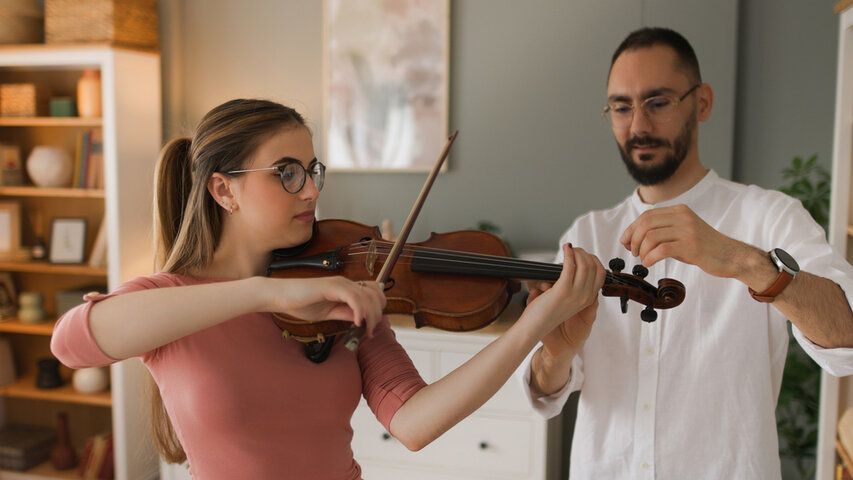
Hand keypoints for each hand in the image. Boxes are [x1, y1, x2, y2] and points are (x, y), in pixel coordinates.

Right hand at [262, 277, 386, 336]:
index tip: (370, 328)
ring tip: (364, 330)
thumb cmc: (302, 304)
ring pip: (367, 297)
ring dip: (370, 316)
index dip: (378, 309)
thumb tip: (361, 320)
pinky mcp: (331, 286)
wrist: (281, 296)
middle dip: (376, 315)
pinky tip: (356, 323)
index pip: (374, 293)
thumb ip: (345, 314)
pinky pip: (353, 297)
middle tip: (368, 332)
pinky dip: (359, 310)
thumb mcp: (329, 313)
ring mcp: (340, 283)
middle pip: (375, 295)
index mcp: (347, 288)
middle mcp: (346, 283)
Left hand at [522, 244, 604, 340]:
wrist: (535, 327)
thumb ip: (572, 287)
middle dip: (584, 253)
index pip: (600, 274)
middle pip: (594, 267)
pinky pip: (570, 266)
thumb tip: (571, 266)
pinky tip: (565, 249)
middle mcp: (585, 297)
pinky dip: (568, 254)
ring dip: (577, 252)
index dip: (593, 260)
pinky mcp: (563, 290)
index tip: (583, 255)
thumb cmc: (546, 313)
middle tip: (575, 250)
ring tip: (569, 249)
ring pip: (584, 265)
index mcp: (587, 299)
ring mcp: (575, 294)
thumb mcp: (566, 300)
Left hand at [620, 204, 747, 277]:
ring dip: (641, 250)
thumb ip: (664, 231)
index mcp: (680, 211)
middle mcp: (683, 217)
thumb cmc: (704, 248)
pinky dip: (650, 257)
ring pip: (651, 236)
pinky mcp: (691, 246)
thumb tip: (634, 238)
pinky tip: (649, 263)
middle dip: (633, 239)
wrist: (732, 256)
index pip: (647, 215)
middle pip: (645, 224)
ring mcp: (687, 230)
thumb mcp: (683, 232)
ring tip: (643, 259)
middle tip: (632, 252)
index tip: (625, 241)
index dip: (631, 229)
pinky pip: (661, 250)